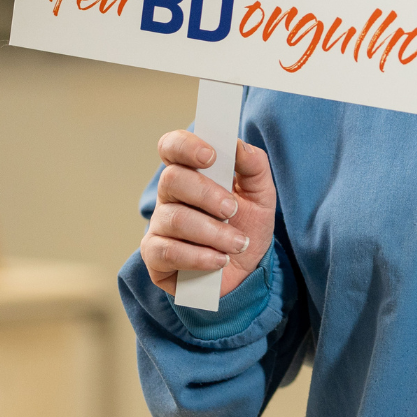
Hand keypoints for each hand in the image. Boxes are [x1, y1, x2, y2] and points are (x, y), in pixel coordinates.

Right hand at [139, 130, 277, 298]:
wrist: (247, 271)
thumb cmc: (247, 226)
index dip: (185, 146)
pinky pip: (167, 251)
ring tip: (238, 244)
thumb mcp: (261, 195)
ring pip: (175, 218)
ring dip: (213, 232)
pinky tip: (220, 260)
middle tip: (232, 210)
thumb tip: (239, 145)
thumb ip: (254, 166)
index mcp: (192, 173)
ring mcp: (159, 225)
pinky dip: (199, 256)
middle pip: (172, 179)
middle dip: (207, 194)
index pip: (172, 147)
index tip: (211, 156)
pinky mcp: (155, 256)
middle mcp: (170, 196)